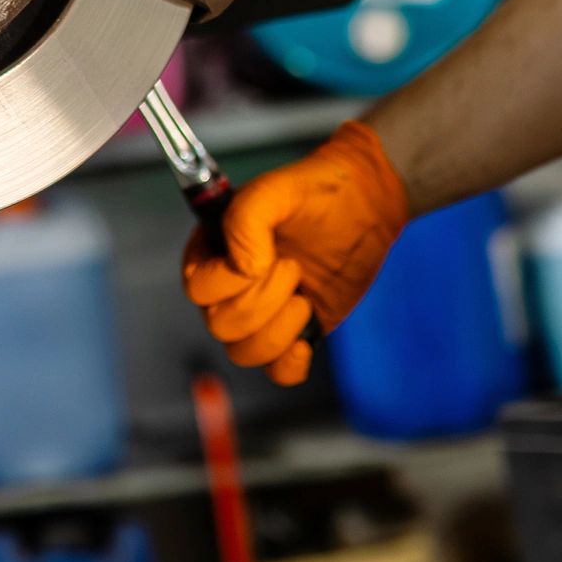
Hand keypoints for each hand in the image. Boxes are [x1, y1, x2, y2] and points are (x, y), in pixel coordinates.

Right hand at [182, 121, 408, 385]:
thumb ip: (246, 218)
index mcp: (211, 252)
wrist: (363, 206)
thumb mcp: (276, 189)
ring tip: (304, 297)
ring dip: (279, 331)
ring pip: (244, 353)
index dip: (232, 282)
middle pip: (221, 326)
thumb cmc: (315, 192)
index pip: (198, 288)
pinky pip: (277, 372)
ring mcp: (260, 314)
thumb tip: (245, 269)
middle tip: (294, 268)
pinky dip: (291, 362)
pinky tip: (309, 333)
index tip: (271, 257)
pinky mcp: (292, 334)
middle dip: (264, 302)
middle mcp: (227, 288)